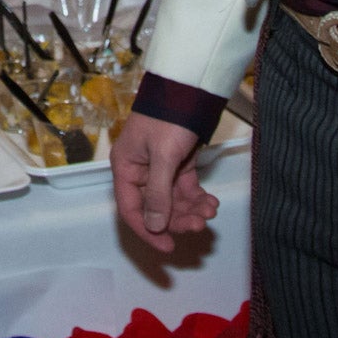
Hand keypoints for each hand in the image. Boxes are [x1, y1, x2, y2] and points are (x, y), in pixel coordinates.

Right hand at [110, 111, 216, 252]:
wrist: (189, 90)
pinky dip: (198, 198)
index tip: (168, 247)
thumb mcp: (164, 157)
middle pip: (156, 208)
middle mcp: (140, 172)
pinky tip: (211, 202)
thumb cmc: (168, 120)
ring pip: (174, 200)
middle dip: (178, 218)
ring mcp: (160, 169)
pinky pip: (185, 189)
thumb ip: (159, 194)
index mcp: (126, 168)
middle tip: (200, 225)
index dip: (148, 231)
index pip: (131, 209)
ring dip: (191, 209)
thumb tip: (155, 227)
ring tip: (210, 211)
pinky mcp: (178, 164)